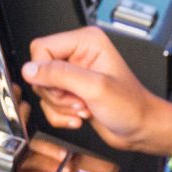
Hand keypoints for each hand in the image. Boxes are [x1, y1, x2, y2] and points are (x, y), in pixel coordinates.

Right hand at [22, 26, 171, 153]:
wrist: (141, 129)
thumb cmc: (132, 107)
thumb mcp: (95, 88)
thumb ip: (60, 75)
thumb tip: (30, 69)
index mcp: (86, 41)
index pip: (41, 48)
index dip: (46, 72)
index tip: (63, 88)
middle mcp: (78, 54)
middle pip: (39, 71)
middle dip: (56, 94)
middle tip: (79, 100)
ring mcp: (73, 74)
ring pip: (42, 90)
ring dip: (60, 106)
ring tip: (84, 108)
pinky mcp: (71, 91)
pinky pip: (48, 103)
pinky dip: (61, 115)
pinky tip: (81, 116)